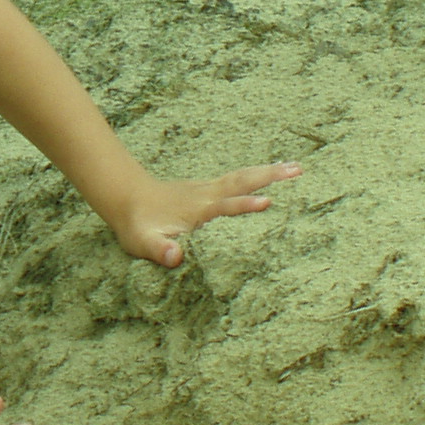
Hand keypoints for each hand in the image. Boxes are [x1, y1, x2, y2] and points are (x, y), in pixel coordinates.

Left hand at [114, 160, 301, 267]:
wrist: (126, 197)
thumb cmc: (137, 225)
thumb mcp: (143, 243)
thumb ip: (159, 250)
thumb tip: (175, 257)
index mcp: (198, 211)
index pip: (225, 208)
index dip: (244, 207)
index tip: (268, 203)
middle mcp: (207, 195)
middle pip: (241, 183)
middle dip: (269, 178)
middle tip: (298, 171)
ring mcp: (208, 189)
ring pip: (242, 178)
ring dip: (268, 172)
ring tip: (297, 167)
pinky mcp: (207, 188)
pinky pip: (236, 179)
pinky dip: (255, 175)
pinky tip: (270, 172)